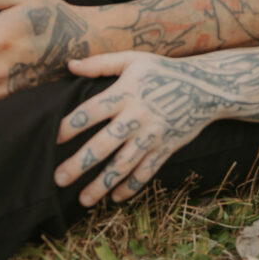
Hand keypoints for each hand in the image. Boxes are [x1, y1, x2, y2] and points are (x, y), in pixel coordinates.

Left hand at [55, 52, 230, 205]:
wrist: (205, 87)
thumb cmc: (163, 70)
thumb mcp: (133, 59)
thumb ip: (100, 64)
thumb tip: (70, 65)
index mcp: (126, 92)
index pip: (92, 111)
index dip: (71, 125)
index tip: (53, 138)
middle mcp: (137, 116)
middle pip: (104, 144)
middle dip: (80, 163)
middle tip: (58, 178)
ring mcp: (153, 135)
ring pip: (124, 165)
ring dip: (102, 184)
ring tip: (82, 199)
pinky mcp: (166, 149)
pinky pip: (146, 172)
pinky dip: (131, 187)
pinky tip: (114, 197)